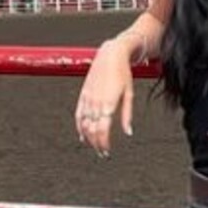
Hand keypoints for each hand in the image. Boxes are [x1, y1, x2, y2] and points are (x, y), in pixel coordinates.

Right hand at [75, 37, 135, 156]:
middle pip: (92, 130)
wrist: (110, 54)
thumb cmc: (123, 73)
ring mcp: (87, 98)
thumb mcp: (129, 94)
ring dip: (88, 138)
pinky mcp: (83, 94)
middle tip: (102, 153)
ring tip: (94, 146)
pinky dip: (79, 127)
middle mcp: (95, 102)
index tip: (107, 151)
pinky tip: (83, 135)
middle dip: (96, 144)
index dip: (103, 143)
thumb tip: (128, 132)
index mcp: (108, 103)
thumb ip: (127, 114)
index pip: (102, 130)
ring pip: (84, 124)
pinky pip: (78, 115)